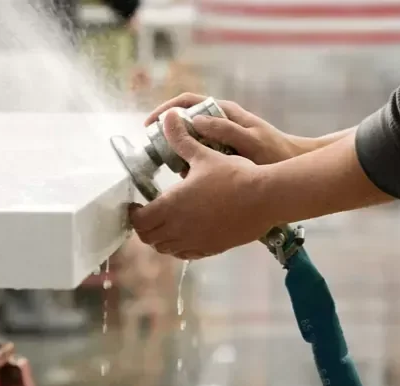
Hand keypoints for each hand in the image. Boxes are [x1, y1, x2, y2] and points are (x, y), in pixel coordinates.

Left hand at [130, 110, 274, 259]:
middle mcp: (179, 229)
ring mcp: (196, 242)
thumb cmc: (233, 175)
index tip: (136, 204)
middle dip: (144, 226)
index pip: (139, 220)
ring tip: (166, 222)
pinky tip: (186, 233)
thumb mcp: (204, 155)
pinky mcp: (212, 249)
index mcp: (172, 205)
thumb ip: (181, 139)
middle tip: (148, 212)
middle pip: (148, 237)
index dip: (133, 214)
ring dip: (160, 237)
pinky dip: (179, 247)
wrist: (265, 198)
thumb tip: (167, 117)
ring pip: (166, 248)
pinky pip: (186, 254)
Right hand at [145, 93, 303, 164]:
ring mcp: (220, 139)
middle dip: (168, 136)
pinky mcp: (222, 156)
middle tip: (157, 154)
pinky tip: (192, 183)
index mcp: (225, 112)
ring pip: (190, 143)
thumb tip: (194, 121)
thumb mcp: (251, 141)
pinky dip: (192, 167)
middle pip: (184, 122)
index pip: (187, 101)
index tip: (150, 125)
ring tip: (177, 172)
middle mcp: (220, 122)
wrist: (294, 168)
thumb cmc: (276, 153)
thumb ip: (225, 129)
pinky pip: (200, 159)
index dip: (165, 110)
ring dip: (180, 155)